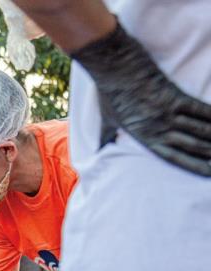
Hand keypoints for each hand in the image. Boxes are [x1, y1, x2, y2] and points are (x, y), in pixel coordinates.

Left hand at [71, 21, 210, 175]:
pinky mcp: (174, 96)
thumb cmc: (110, 94)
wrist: (114, 68)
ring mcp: (167, 112)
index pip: (172, 157)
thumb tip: (100, 150)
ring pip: (200, 129)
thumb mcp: (106, 120)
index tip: (208, 173)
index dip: (193, 166)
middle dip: (210, 153)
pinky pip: (200, 109)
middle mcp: (158, 128)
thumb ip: (106, 137)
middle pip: (192, 146)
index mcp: (143, 137)